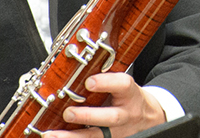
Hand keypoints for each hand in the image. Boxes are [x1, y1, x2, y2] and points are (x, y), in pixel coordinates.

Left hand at [43, 72, 165, 137]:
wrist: (146, 116)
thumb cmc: (127, 95)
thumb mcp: (122, 82)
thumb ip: (105, 77)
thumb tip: (77, 68)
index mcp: (129, 93)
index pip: (122, 85)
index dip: (106, 83)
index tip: (89, 81)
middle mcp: (126, 113)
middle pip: (111, 117)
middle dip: (87, 116)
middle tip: (68, 113)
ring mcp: (117, 130)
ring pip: (96, 135)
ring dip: (72, 136)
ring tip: (52, 134)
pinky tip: (56, 137)